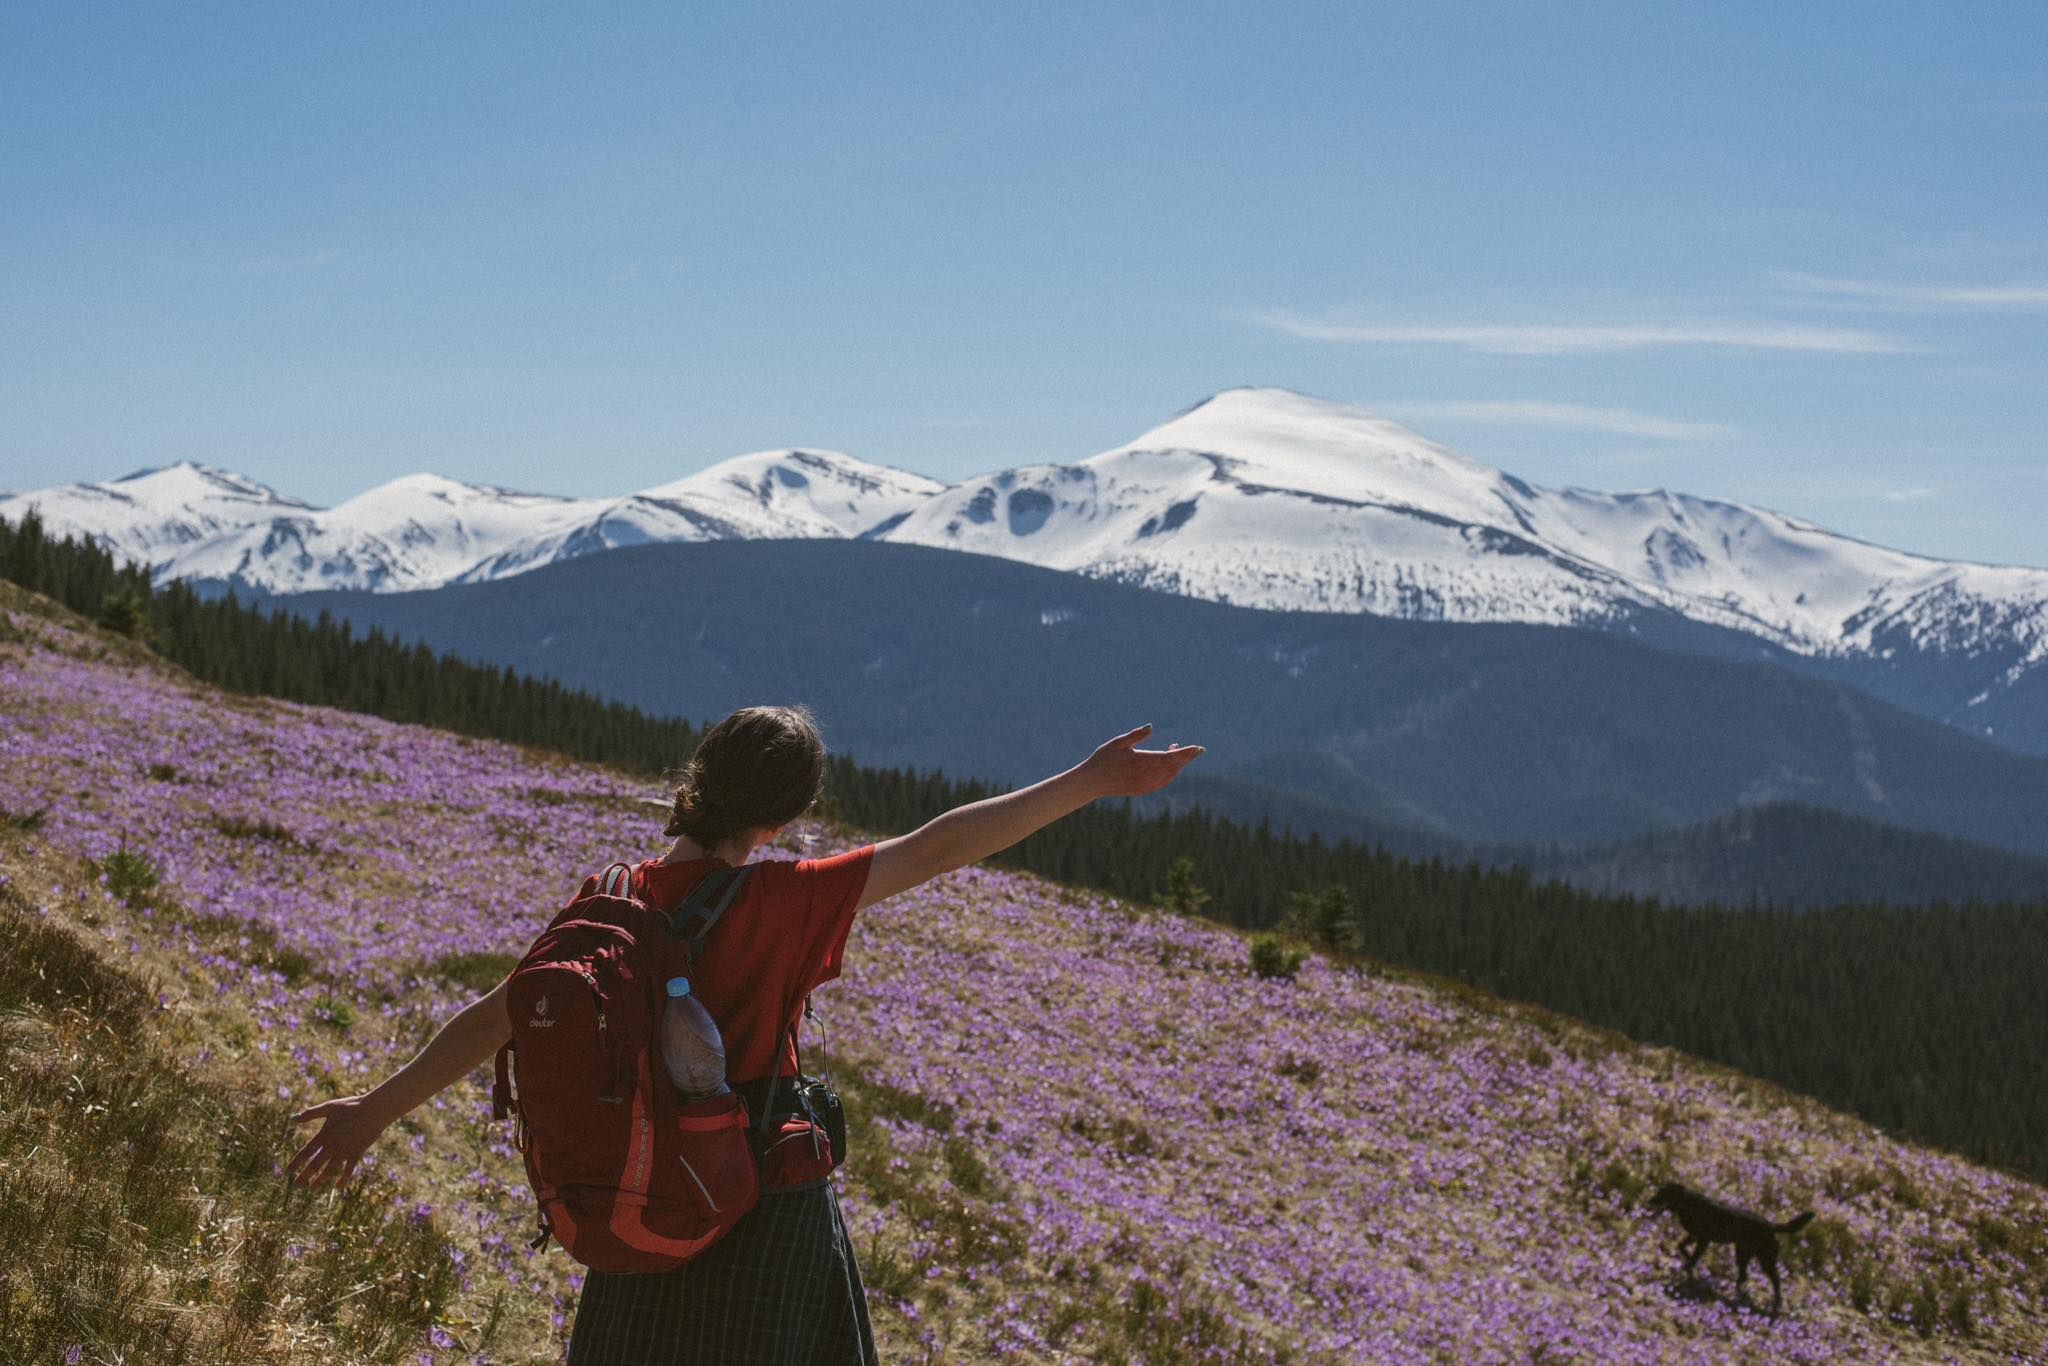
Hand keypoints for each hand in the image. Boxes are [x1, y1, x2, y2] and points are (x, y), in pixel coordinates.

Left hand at [287, 1094, 388, 1189]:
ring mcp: (345, 1151)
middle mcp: (333, 1145)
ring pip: (329, 1169)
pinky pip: (348, 1169)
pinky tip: (338, 1186)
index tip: (287, 1172)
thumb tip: (293, 1119)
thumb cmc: (352, 1106)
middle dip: (304, 1176)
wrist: (375, 1110)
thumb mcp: (330, 1107)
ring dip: (320, 1180)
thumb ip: (311, 1113)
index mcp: (325, 1134)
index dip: (296, 1163)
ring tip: (312, 1189)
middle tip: (296, 1185)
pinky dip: (343, 1179)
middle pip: (315, 1164)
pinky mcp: (357, 1153)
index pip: (306, 1152)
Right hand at [1083, 724, 1203, 797]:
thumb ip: (1136, 735)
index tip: (1198, 748)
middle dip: (1186, 759)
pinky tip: (1170, 769)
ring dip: (1177, 766)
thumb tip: (1151, 727)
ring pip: (1169, 776)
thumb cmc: (1103, 759)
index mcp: (1142, 761)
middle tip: (1196, 750)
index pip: (1170, 757)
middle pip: (1173, 767)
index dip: (1186, 753)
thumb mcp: (1118, 742)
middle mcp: (1146, 775)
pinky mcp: (1142, 790)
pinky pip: (1162, 783)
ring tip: (1179, 753)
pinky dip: (1170, 775)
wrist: (1092, 782)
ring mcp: (1145, 785)